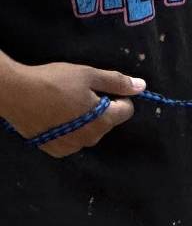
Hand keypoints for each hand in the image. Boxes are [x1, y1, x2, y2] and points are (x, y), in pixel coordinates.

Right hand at [0, 60, 144, 155]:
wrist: (16, 94)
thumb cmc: (53, 81)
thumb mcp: (87, 75)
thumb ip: (116, 82)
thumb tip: (142, 86)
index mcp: (103, 121)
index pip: (126, 111)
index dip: (118, 97)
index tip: (102, 88)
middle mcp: (93, 139)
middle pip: (106, 123)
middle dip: (99, 109)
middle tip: (77, 92)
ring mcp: (75, 148)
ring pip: (89, 133)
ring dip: (84, 120)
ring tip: (64, 103)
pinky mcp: (58, 151)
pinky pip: (72, 140)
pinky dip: (68, 130)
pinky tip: (55, 117)